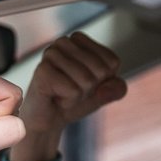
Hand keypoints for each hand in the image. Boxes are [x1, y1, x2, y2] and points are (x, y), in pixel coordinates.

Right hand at [10, 33, 126, 160]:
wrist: (47, 120)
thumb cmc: (73, 101)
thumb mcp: (103, 93)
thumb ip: (117, 89)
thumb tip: (107, 87)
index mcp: (80, 40)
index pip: (112, 62)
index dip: (104, 81)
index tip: (85, 85)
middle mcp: (64, 42)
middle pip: (100, 70)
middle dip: (90, 89)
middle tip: (72, 90)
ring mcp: (51, 54)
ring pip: (87, 80)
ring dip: (78, 96)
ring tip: (62, 94)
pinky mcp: (42, 71)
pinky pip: (73, 91)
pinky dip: (68, 101)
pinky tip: (54, 97)